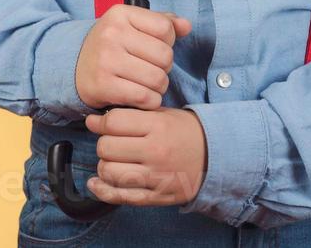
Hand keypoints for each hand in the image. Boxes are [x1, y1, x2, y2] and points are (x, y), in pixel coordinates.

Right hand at [74, 5, 191, 110]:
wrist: (73, 65)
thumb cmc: (111, 45)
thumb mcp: (132, 25)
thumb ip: (162, 22)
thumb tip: (186, 26)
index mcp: (121, 14)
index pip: (165, 28)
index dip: (168, 42)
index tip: (155, 47)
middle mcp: (112, 34)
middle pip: (164, 56)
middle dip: (165, 67)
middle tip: (152, 69)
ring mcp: (106, 60)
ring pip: (157, 79)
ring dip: (159, 86)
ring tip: (148, 83)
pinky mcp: (103, 86)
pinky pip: (144, 97)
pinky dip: (150, 101)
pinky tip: (142, 96)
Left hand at [84, 107, 206, 206]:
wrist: (215, 157)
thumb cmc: (185, 132)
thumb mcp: (163, 114)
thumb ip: (132, 115)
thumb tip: (95, 120)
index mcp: (158, 126)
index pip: (114, 122)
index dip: (99, 121)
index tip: (95, 122)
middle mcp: (156, 151)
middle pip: (107, 147)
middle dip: (103, 143)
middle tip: (110, 142)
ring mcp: (155, 176)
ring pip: (109, 172)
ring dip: (104, 166)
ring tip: (112, 160)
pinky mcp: (156, 196)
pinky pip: (121, 196)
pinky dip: (103, 190)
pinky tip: (96, 183)